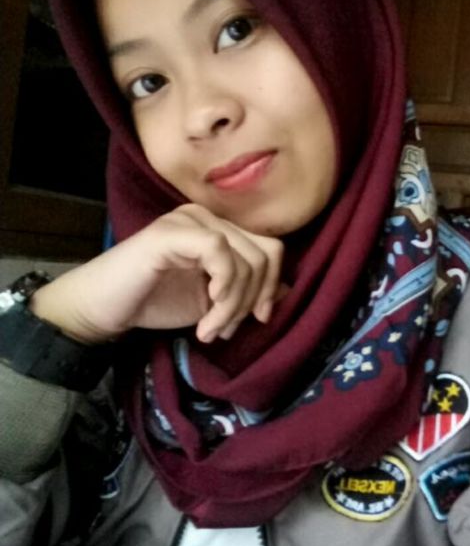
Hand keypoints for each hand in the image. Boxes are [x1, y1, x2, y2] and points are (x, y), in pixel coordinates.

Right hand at [30, 204, 283, 343]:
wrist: (104, 309)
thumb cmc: (154, 302)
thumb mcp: (213, 302)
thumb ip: (247, 293)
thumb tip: (289, 291)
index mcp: (219, 228)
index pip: (270, 248)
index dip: (272, 285)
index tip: (258, 319)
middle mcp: (207, 217)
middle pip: (265, 253)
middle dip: (253, 300)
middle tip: (226, 328)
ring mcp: (189, 220)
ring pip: (246, 257)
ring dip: (234, 305)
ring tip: (210, 329)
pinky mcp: (172, 232)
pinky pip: (220, 252)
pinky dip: (223, 291)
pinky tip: (205, 315)